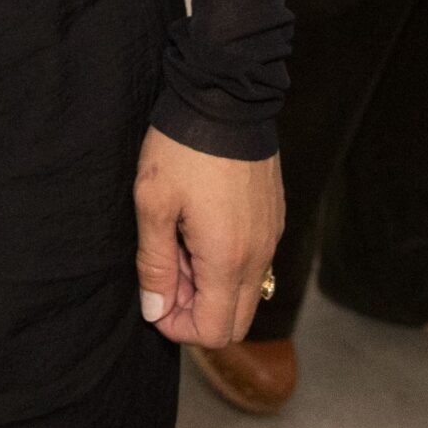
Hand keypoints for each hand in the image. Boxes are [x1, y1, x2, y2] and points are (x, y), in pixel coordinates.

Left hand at [134, 127, 283, 345]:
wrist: (225, 97)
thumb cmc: (183, 147)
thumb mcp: (153, 201)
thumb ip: (154, 263)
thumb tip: (156, 310)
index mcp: (229, 259)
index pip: (215, 331)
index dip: (180, 327)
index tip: (154, 299)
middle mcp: (259, 257)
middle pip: (235, 321)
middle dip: (195, 309)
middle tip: (164, 269)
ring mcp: (271, 238)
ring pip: (245, 291)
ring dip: (209, 284)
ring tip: (176, 240)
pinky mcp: (274, 219)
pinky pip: (254, 263)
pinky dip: (225, 261)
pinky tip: (197, 225)